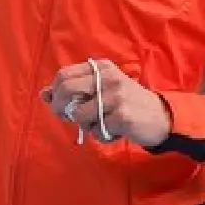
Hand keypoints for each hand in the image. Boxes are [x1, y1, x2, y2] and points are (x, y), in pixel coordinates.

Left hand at [41, 60, 172, 148]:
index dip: (55, 93)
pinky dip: (101, 136)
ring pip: (79, 114)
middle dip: (60, 108)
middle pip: (66, 89)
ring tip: (101, 124)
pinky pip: (96, 131)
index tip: (59, 106)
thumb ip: (74, 90)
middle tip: (67, 118)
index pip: (64, 75)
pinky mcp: (122, 115)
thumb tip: (44, 94)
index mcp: (100, 68)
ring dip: (86, 126)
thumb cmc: (127, 103)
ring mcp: (115, 96)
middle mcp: (107, 77)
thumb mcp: (101, 90)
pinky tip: (114, 132)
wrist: (161, 117)